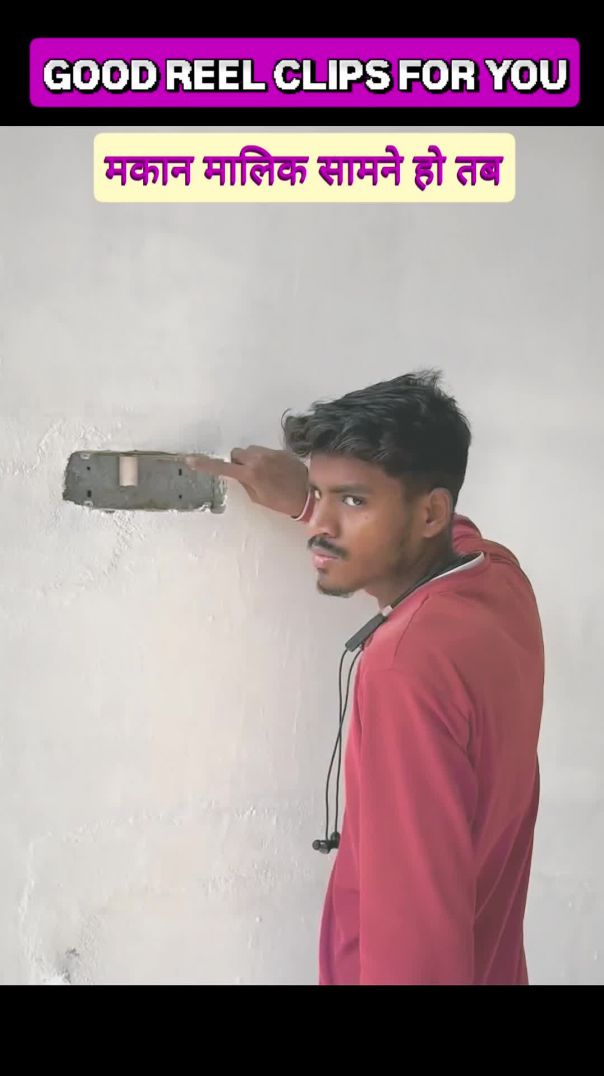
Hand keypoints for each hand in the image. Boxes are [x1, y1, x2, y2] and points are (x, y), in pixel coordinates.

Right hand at [185, 445, 308, 516]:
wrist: (309, 493)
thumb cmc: (282, 502)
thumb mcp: (258, 499)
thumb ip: (245, 483)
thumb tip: (239, 474)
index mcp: (250, 474)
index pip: (222, 468)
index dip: (205, 464)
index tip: (191, 460)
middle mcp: (258, 459)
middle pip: (236, 454)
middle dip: (238, 463)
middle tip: (247, 476)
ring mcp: (270, 453)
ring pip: (250, 451)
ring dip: (251, 459)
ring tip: (264, 474)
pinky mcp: (279, 450)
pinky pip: (264, 452)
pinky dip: (264, 459)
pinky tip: (275, 471)